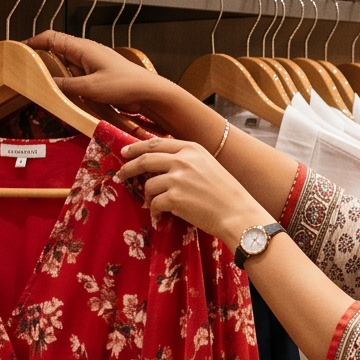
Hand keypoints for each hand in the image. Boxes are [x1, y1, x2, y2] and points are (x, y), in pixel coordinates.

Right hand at [28, 30, 180, 124]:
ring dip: (56, 75)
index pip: (51, 38)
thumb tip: (47, 83)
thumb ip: (66, 85)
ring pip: (66, 66)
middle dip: (41, 61)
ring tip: (43, 87)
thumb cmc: (125, 85)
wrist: (149, 92)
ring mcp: (92, 64)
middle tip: (27, 74)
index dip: (33, 43)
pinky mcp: (97, 76)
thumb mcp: (90, 87)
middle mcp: (86, 53)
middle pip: (56, 52)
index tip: (19, 51)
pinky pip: (76, 77)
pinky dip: (68, 83)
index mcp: (83, 48)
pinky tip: (64, 95)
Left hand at [115, 134, 267, 245]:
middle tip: (121, 174)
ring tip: (152, 204)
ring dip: (147, 196)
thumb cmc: (227, 193)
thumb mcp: (208, 165)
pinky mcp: (174, 198)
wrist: (237, 213)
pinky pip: (154, 203)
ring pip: (148, 184)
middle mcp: (183, 160)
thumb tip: (161, 164)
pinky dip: (154, 210)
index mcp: (192, 148)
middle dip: (129, 167)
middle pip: (145, 159)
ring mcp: (177, 178)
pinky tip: (160, 215)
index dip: (137, 148)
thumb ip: (187, 160)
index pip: (156, 144)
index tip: (126, 153)